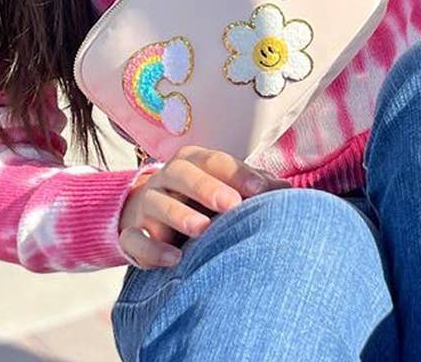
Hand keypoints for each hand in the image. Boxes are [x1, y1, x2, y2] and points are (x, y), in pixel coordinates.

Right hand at [118, 145, 291, 268]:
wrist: (146, 213)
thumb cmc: (198, 197)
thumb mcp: (223, 185)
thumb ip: (253, 185)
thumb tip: (288, 190)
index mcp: (193, 161)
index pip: (215, 161)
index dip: (238, 173)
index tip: (260, 189)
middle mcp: (167, 178)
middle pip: (184, 175)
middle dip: (207, 188)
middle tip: (231, 204)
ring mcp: (147, 204)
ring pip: (157, 203)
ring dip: (178, 215)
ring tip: (202, 229)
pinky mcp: (132, 233)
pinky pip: (134, 239)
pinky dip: (151, 249)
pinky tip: (173, 259)